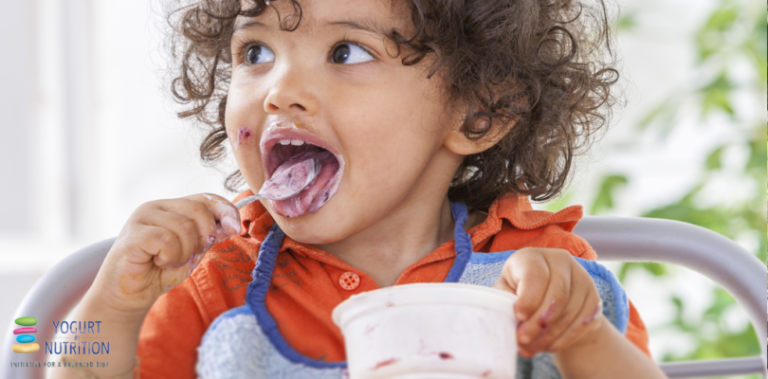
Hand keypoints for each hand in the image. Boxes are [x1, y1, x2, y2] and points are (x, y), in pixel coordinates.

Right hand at [88, 193, 240, 315]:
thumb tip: (231, 225)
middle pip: (198, 210)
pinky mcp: (133, 234)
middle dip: (203, 238)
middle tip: (189, 256)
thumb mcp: (192, 253)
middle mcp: (157, 206)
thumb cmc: (158, 272)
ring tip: (169, 261)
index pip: (206, 198)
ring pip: (184, 228)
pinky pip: (167, 240)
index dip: (225, 210)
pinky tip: (158, 262)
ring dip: (184, 253)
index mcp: (172, 207)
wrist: (128, 295)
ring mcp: (143, 217)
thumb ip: (209, 237)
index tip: (235, 229)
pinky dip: (170, 256)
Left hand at [492, 248, 602, 357]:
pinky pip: (583, 323)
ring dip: (550, 335)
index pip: (536, 275)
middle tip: (523, 340)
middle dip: (538, 322)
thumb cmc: (517, 293)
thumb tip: (508, 324)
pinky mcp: (595, 298)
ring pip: (571, 311)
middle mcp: (561, 261)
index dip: (528, 299)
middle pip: (557, 295)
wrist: (546, 299)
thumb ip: (504, 304)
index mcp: (534, 256)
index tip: (519, 317)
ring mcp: (582, 279)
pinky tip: (548, 347)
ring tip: (532, 348)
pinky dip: (565, 339)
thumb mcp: (505, 293)